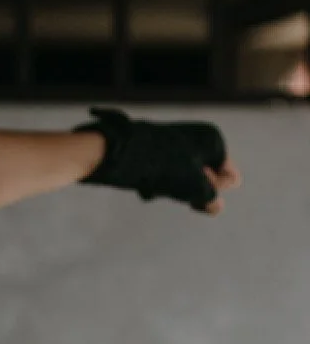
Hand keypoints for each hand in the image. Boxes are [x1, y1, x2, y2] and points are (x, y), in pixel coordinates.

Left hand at [73, 106, 241, 213]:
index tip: (192, 184)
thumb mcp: (194, 187)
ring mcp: (171, 144)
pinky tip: (142, 184)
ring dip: (168, 189)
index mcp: (211, 138)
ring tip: (153, 182)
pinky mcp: (150, 153)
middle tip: (169, 181)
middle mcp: (193, 137)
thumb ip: (210, 198)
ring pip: (178, 181)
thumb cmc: (162, 168)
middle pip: (201, 181)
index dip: (210, 188)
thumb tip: (215, 206)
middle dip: (186, 190)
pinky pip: (159, 177)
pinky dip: (153, 185)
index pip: (228, 178)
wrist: (115, 153)